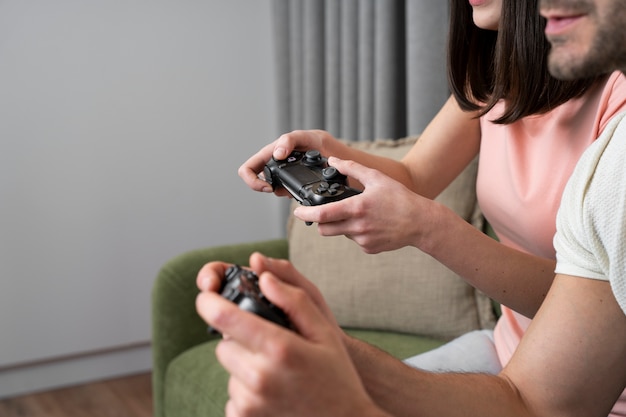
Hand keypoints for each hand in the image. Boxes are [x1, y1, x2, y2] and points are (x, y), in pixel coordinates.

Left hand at [196, 253, 386, 416]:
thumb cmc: (337, 375)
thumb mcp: (324, 332)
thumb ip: (294, 301)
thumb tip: (263, 278)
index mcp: (279, 348)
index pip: (224, 317)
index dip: (209, 301)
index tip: (208, 294)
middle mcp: (260, 377)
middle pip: (223, 345)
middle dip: (238, 339)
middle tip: (267, 344)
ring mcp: (250, 403)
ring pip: (229, 370)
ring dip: (244, 365)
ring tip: (276, 372)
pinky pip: (232, 395)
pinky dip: (246, 390)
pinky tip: (272, 392)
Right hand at [238, 130, 334, 193]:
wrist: (332, 152)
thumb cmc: (315, 140)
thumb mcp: (303, 137)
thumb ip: (288, 141)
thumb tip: (277, 154)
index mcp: (269, 154)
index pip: (247, 170)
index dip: (252, 181)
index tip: (268, 186)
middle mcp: (273, 167)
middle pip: (259, 183)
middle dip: (271, 189)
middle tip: (284, 189)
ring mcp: (282, 177)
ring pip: (275, 191)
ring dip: (285, 192)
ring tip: (300, 184)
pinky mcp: (292, 185)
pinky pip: (287, 194)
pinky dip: (295, 194)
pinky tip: (305, 187)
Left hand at [293, 157, 441, 253]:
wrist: (421, 223)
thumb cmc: (401, 199)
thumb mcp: (377, 178)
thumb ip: (352, 168)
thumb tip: (333, 160)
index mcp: (357, 208)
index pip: (323, 214)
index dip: (306, 213)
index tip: (296, 212)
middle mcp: (358, 227)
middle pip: (325, 229)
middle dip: (320, 221)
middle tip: (325, 212)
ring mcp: (363, 240)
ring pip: (340, 234)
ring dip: (341, 226)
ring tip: (357, 215)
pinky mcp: (369, 249)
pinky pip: (355, 241)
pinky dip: (356, 233)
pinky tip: (371, 224)